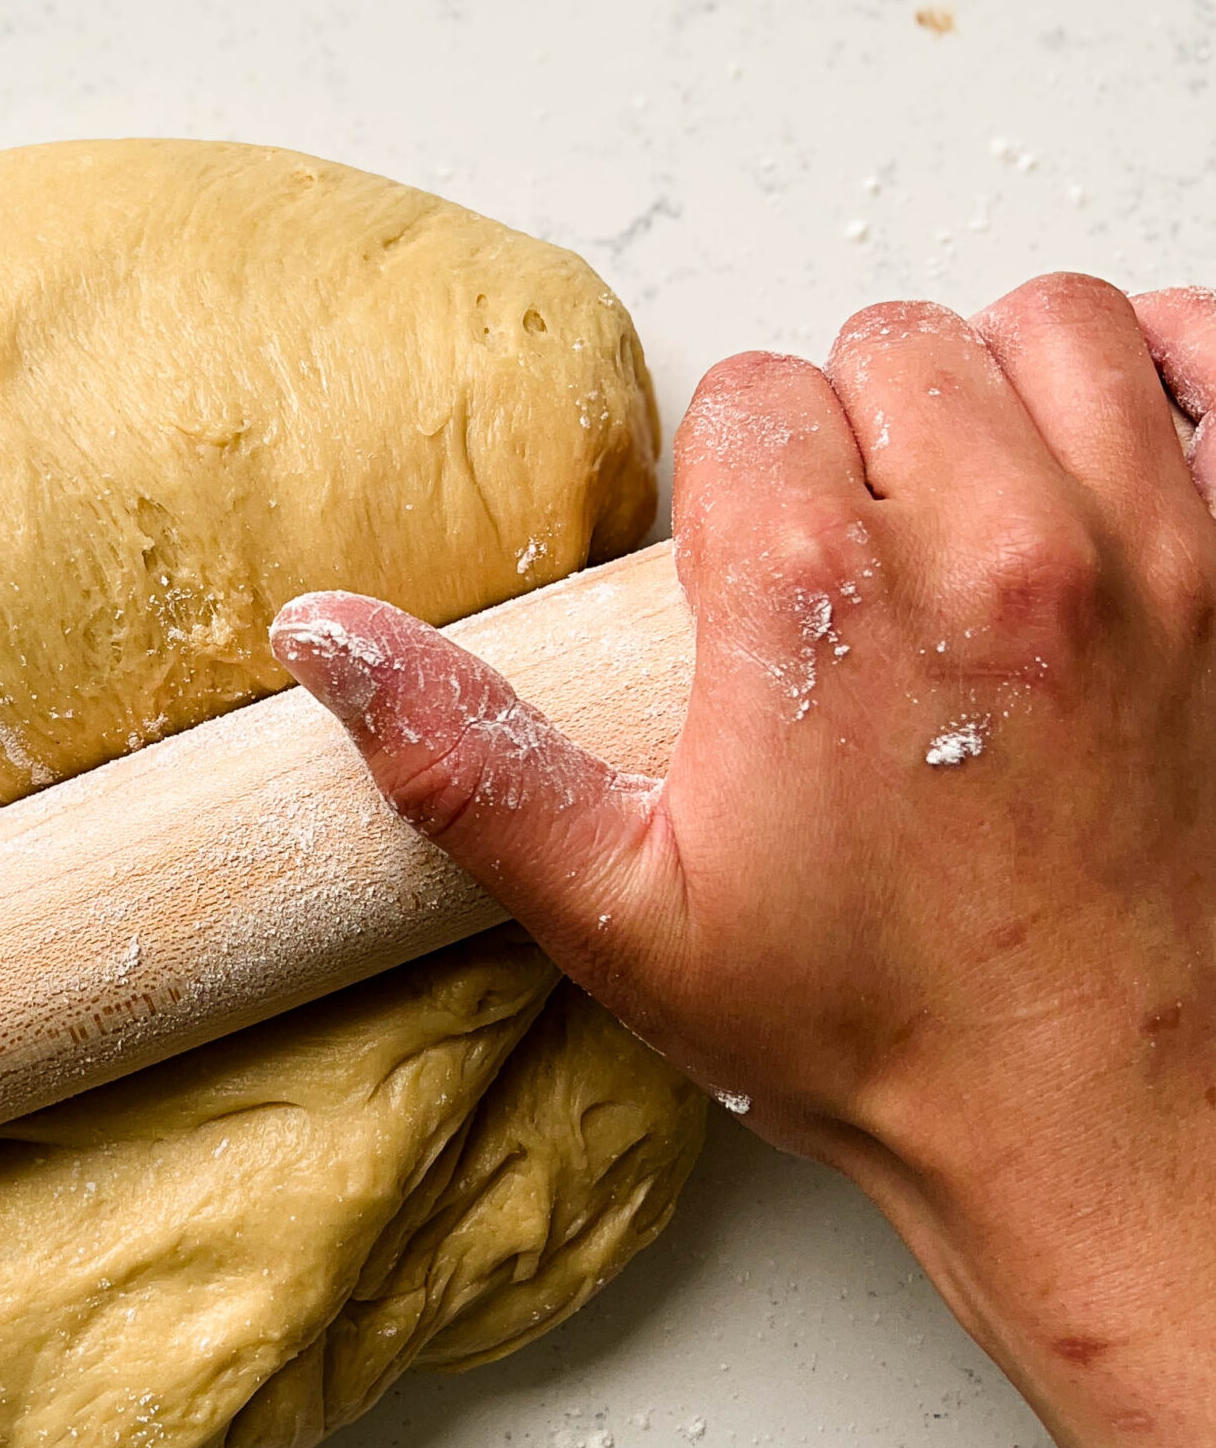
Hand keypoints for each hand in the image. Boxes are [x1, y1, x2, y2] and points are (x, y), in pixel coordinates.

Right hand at [275, 277, 1215, 1447]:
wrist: (1104, 1121)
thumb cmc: (879, 1033)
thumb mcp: (623, 918)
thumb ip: (464, 758)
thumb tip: (321, 635)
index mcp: (817, 604)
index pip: (746, 402)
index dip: (727, 490)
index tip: (748, 585)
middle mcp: (993, 544)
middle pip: (886, 349)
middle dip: (848, 439)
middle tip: (851, 567)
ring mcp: (1153, 545)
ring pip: (1047, 326)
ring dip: (993, 393)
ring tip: (966, 508)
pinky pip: (1215, 354)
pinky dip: (1165, 377)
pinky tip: (1111, 458)